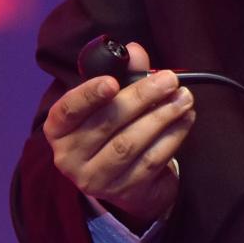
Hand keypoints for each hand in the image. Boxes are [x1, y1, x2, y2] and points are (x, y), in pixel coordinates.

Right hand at [43, 42, 190, 226]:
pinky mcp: (124, 192)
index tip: (112, 82)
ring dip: (161, 117)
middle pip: (106, 124)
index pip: (68, 110)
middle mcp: (69, 157)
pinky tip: (185, 120)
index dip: (88, 95)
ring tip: (184, 99)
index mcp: (58, 129)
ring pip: (130, 144)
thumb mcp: (109, 101)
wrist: (122, 179)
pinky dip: (172, 137)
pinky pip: (151, 161)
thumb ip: (122, 74)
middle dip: (142, 98)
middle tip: (169, 81)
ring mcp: (95, 179)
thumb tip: (136, 51)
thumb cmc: (110, 130)